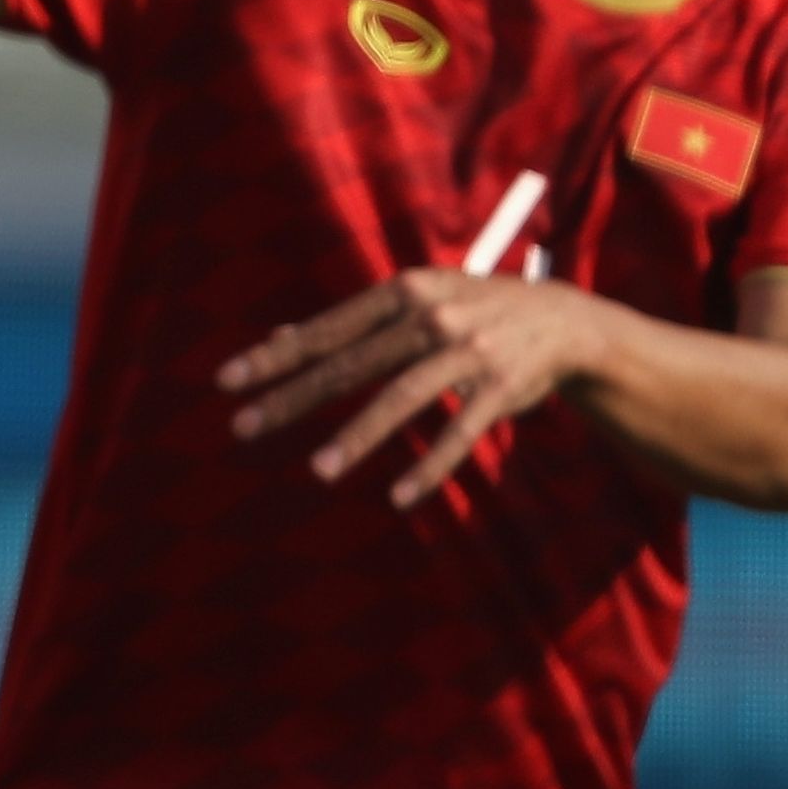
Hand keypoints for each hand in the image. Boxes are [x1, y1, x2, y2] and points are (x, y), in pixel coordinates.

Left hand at [223, 269, 624, 508]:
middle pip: (349, 364)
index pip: (324, 330)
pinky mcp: (501, 387)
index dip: (274, 357)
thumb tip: (277, 338)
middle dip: (292, 398)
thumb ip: (350, 324)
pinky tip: (398, 496)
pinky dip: (429, 466)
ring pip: (401, 398)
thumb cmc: (468, 310)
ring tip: (318, 471)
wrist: (562, 319)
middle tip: (242, 427)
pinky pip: (458, 432)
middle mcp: (429, 316)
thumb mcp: (410, 300)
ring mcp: (467, 351)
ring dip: (357, 436)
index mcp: (400, 293)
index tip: (224, 382)